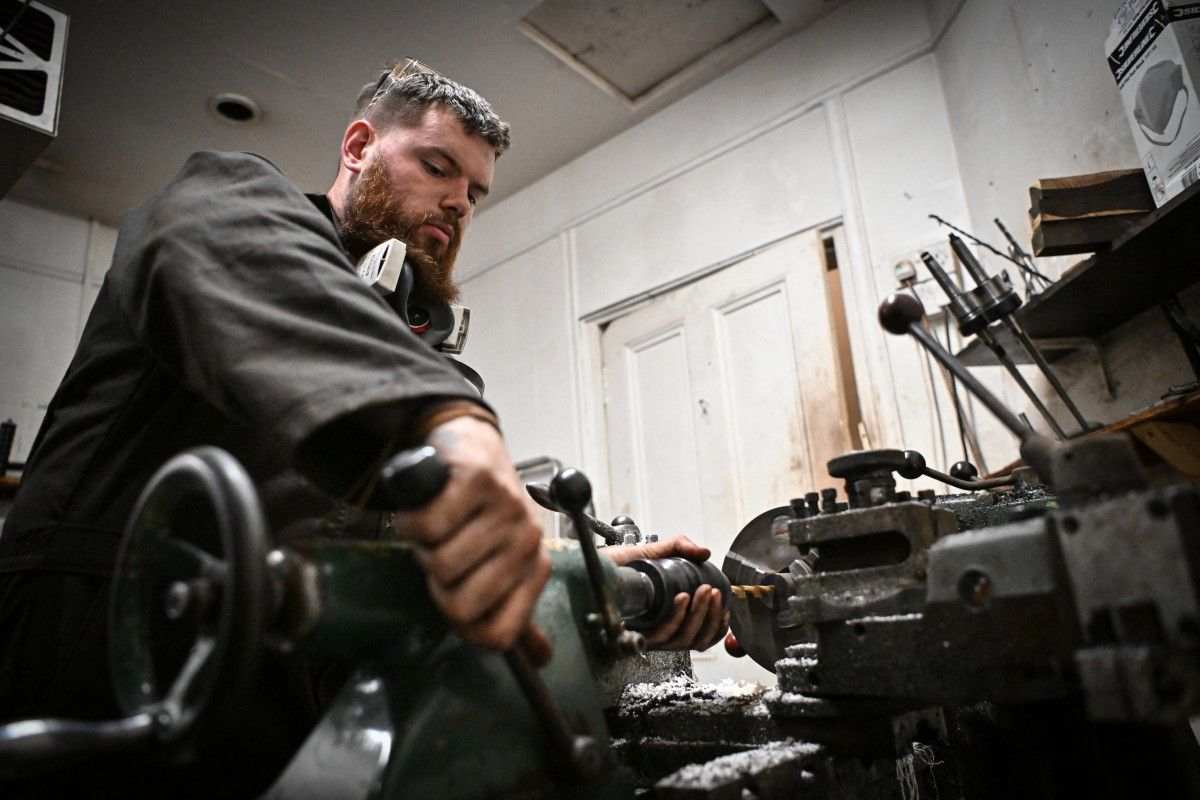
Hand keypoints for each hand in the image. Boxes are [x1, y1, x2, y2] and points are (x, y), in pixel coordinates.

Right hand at [392, 416, 549, 652]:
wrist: (472, 449)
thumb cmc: (480, 514)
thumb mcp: (503, 564)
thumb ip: (515, 611)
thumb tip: (539, 660)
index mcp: (534, 569)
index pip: (498, 634)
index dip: (462, 625)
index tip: (454, 597)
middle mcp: (528, 541)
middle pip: (459, 602)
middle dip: (438, 582)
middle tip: (443, 554)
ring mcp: (506, 509)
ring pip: (440, 563)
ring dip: (425, 548)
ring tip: (439, 528)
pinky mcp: (478, 481)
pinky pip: (428, 527)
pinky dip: (413, 521)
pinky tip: (427, 507)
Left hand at [604, 535, 728, 651]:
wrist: (590, 565)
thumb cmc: (616, 566)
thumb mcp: (652, 551)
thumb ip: (679, 547)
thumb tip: (704, 552)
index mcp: (667, 620)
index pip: (701, 636)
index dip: (718, 627)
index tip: (725, 609)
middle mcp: (658, 633)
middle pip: (696, 640)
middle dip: (711, 616)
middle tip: (712, 591)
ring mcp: (646, 636)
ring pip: (682, 640)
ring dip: (699, 616)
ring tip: (702, 591)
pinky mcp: (633, 635)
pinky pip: (662, 635)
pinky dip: (677, 618)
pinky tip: (682, 598)